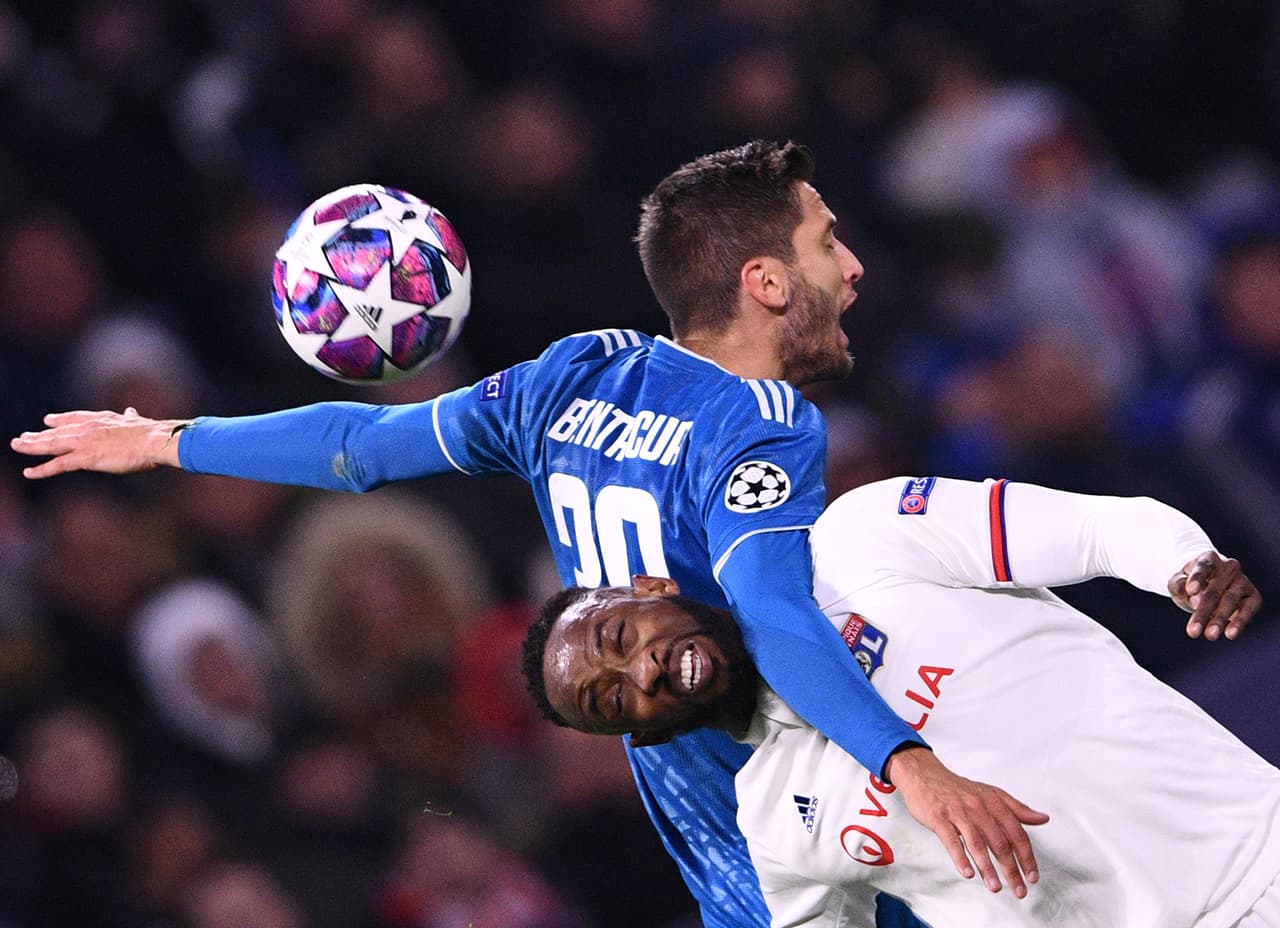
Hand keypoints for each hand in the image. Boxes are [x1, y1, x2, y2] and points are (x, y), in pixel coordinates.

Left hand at [10, 408, 187, 478]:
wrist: (156, 440)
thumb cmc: (154, 434)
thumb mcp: (139, 422)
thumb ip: (131, 418)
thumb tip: (132, 411)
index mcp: (103, 419)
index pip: (75, 418)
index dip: (60, 420)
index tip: (48, 420)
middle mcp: (89, 428)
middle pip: (58, 431)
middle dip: (38, 435)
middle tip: (22, 437)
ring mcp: (85, 442)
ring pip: (51, 444)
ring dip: (32, 446)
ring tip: (17, 445)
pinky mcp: (85, 458)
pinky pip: (58, 464)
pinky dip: (42, 469)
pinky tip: (29, 473)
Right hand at [884, 746, 1048, 897]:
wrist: (924, 774)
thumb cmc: (959, 789)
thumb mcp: (991, 794)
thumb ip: (1017, 809)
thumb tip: (1043, 818)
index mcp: (994, 802)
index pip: (1016, 833)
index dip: (1027, 857)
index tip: (1033, 876)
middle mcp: (978, 807)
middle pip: (1000, 842)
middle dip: (1011, 870)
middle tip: (1019, 891)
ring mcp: (958, 812)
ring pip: (977, 844)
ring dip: (988, 869)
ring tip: (995, 887)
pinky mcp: (939, 818)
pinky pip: (951, 841)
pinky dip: (960, 858)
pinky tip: (967, 873)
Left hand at [1169, 550, 1260, 640]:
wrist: (1208, 585)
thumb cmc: (1189, 584)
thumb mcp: (1177, 582)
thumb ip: (1180, 586)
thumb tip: (1194, 598)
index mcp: (1208, 559)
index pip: (1203, 567)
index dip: (1197, 578)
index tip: (1190, 591)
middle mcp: (1229, 567)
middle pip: (1214, 590)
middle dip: (1203, 612)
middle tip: (1193, 632)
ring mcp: (1243, 581)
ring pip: (1230, 600)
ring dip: (1219, 619)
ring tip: (1210, 635)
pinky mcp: (1253, 596)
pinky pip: (1248, 609)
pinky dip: (1239, 622)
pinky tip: (1230, 634)